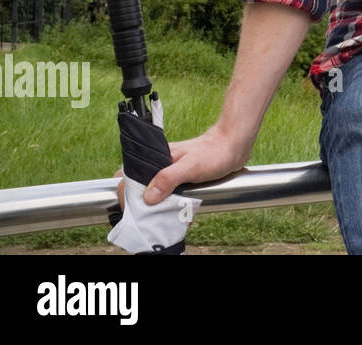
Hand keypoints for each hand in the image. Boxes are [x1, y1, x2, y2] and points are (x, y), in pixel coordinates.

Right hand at [114, 124, 250, 207]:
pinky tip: (178, 210)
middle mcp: (160, 164)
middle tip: (152, 216)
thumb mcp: (190, 166)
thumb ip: (168, 179)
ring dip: (158, 205)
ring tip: (165, 215)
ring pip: (155, 192)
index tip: (132, 209)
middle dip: (143, 204)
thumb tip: (147, 196)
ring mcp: (171, 171)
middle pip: (140, 188)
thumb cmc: (214, 152)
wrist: (234, 145)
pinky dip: (171, 203)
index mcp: (156, 159)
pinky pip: (169, 192)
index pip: (129, 178)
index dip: (126, 194)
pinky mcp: (181, 177)